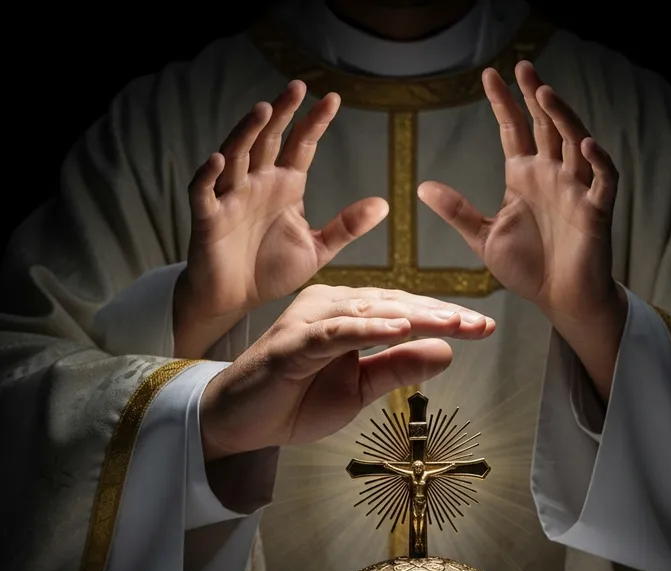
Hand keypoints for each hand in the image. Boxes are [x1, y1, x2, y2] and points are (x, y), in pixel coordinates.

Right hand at [174, 81, 387, 356]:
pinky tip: (219, 158)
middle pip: (268, 140)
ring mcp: (230, 199)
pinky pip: (204, 192)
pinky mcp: (208, 219)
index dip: (314, 123)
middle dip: (282, 114)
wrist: (236, 300)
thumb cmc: (271, 271)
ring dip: (247, 132)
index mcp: (285, 188)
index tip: (333, 99)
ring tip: (264, 110)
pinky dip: (208, 175)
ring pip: (236, 156)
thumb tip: (384, 204)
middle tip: (297, 87)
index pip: (301, 147)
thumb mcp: (317, 249)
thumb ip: (346, 226)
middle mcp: (257, 184)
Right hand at [199, 286, 494, 460]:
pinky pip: (335, 332)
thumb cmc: (295, 400)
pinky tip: (400, 328)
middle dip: (439, 315)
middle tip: (480, 324)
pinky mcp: (291, 343)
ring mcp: (309, 322)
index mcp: (347, 315)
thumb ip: (398, 367)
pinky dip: (368, 329)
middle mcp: (329, 307)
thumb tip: (446, 352)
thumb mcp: (360, 388)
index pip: (404, 311)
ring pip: (370, 312)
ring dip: (413, 316)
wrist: (240, 422)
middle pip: (394, 305)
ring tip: (453, 322)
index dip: (444, 319)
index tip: (483, 328)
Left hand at [418, 61, 621, 325]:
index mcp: (524, 178)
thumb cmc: (527, 268)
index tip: (489, 75)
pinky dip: (598, 160)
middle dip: (535, 96)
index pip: (514, 130)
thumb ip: (458, 211)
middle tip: (523, 66)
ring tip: (545, 94)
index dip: (504, 103)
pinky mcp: (597, 210)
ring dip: (563, 117)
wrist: (560, 299)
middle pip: (545, 126)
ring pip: (574, 142)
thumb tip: (423, 187)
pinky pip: (603, 179)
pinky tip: (584, 143)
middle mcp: (551, 175)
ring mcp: (576, 190)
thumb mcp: (484, 238)